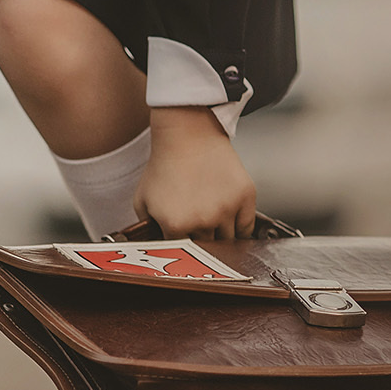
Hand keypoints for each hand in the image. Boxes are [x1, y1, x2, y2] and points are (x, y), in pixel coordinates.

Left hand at [134, 106, 256, 239]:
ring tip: (211, 221)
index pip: (182, 253)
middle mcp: (203, 221)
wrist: (187, 136)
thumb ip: (147, 229)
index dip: (181, 246)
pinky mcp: (245, 197)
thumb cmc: (164, 166)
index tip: (182, 239)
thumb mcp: (143, 200)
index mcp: (175, 225)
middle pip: (208, 250)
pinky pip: (247, 228)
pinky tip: (229, 220)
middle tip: (197, 229)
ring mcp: (226, 210)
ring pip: (229, 242)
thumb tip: (156, 249)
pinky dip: (240, 230)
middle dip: (201, 243)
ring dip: (221, 237)